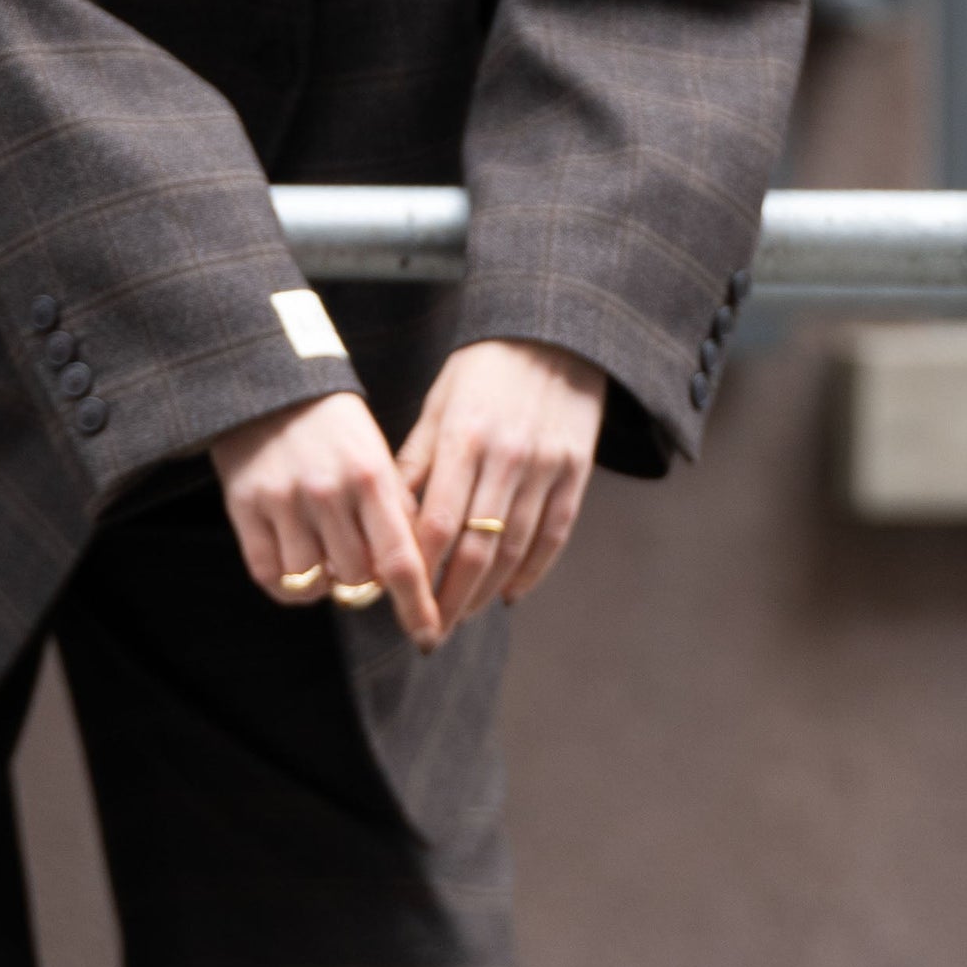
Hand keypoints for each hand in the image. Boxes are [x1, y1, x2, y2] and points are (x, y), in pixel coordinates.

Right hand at [211, 392, 442, 651]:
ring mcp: (282, 501)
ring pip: (313, 583)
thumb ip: (397, 509)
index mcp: (370, 476)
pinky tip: (297, 560)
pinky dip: (288, 583)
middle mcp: (327, 491)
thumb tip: (416, 571)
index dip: (416, 604)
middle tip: (358, 555)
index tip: (428, 635)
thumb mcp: (376, 455)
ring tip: (325, 551)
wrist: (270, 386)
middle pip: (356, 579)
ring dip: (325, 580)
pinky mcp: (245, 508)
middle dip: (364, 579)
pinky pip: (271, 577)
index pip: (400, 559)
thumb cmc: (335, 428)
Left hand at [398, 340, 605, 638]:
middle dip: (450, 600)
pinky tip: (509, 596)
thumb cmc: (481, 369)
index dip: (417, 571)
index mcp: (463, 439)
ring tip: (461, 616)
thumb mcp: (438, 404)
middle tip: (429, 633)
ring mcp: (546, 469)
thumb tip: (390, 520)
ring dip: (485, 594)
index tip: (399, 601)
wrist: (553, 333)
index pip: (436, 524)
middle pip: (475, 550)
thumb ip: (416, 462)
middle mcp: (506, 458)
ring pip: (514, 552)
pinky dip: (532, 574)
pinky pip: (554, 537)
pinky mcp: (575, 474)